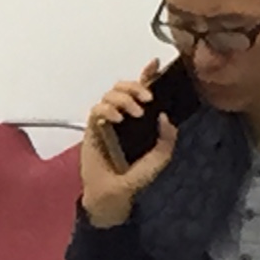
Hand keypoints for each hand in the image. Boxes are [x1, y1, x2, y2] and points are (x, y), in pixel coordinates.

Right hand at [78, 62, 183, 226]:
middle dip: (136, 86)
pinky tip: (117, 118)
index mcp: (140, 120)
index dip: (148, 75)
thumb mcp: (159, 160)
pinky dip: (108, 109)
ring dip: (124, 98)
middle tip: (147, 98)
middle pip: (124, 86)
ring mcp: (107, 121)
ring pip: (110, 94)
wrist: (112, 195)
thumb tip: (164, 116)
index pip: (143, 92)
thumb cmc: (133, 178)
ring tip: (133, 113)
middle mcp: (123, 116)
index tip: (155, 64)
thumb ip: (167, 140)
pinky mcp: (93, 128)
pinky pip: (97, 109)